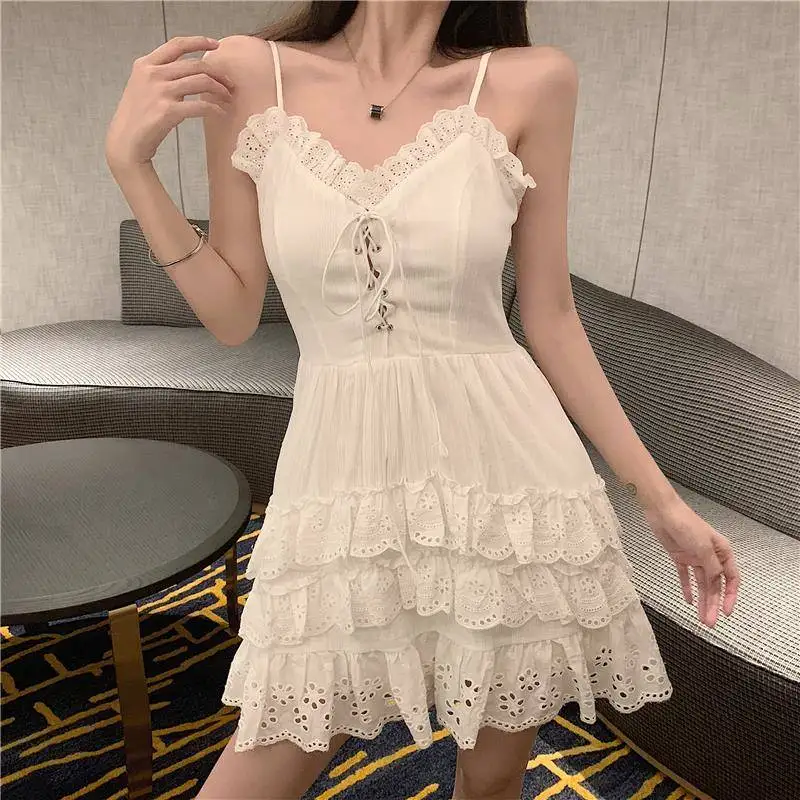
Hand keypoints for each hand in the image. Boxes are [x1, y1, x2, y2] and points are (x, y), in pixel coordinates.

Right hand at [105, 35, 234, 169]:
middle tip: (230, 83)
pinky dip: (215, 108)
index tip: (216, 45)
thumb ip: (161, 75)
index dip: (199, 42)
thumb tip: (190, 72)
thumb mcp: (142, 86)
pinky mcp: (168, 111)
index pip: (177, 45)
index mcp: (146, 64)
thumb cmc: (137, 117)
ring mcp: (161, 92)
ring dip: (220, 89)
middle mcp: (153, 74)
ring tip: (228, 97)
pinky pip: (200, 106)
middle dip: (218, 73)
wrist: (125, 141)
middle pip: (195, 64)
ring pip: (201, 81)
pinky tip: (220, 113)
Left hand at [643, 497, 740, 626]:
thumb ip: (712, 567)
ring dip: (702, 601)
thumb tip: (718, 582)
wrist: (662, 512)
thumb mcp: (703, 547)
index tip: (727, 612)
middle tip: (710, 623)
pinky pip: (686, 577)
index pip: (731, 579)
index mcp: (722, 552)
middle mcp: (711, 557)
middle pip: (715, 585)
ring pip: (701, 584)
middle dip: (714, 604)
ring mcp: (695, 558)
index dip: (730, 596)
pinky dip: (687, 588)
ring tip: (701, 618)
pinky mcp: (680, 557)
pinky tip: (689, 601)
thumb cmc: (686, 525)